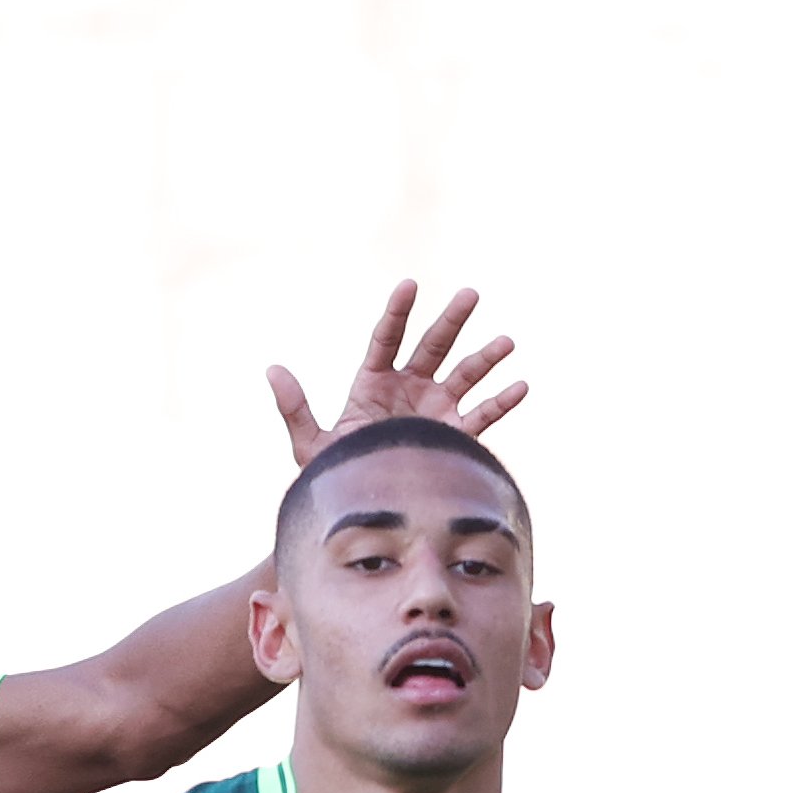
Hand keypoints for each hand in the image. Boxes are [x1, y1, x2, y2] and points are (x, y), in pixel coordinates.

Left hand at [267, 282, 528, 465]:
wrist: (361, 507)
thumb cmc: (333, 475)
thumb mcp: (310, 444)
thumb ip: (294, 408)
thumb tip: (271, 369)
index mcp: (372, 384)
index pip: (386, 339)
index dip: (397, 313)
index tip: (409, 285)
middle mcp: (408, 389)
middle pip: (433, 346)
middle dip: (452, 320)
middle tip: (470, 294)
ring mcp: (434, 409)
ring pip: (464, 375)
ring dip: (485, 358)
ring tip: (506, 341)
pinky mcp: (454, 435)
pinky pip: (482, 415)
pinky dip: (501, 401)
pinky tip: (520, 386)